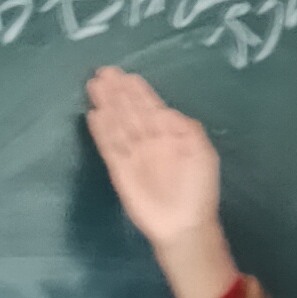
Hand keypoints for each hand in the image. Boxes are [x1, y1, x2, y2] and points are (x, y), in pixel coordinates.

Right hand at [84, 67, 237, 297]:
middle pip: (129, 110)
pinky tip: (93, 115)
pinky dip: (101, 132)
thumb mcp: (202, 152)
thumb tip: (164, 111)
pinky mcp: (119, 171)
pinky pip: (108, 147)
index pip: (149, 106)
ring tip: (94, 86)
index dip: (136, 90)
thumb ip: (186, 128)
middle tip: (103, 72)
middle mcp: (148, 140)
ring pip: (117, 124)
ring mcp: (133, 154)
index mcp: (169, 133)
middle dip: (117, 92)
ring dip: (106, 105)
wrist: (185, 225)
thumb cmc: (199, 188)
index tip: (124, 74)